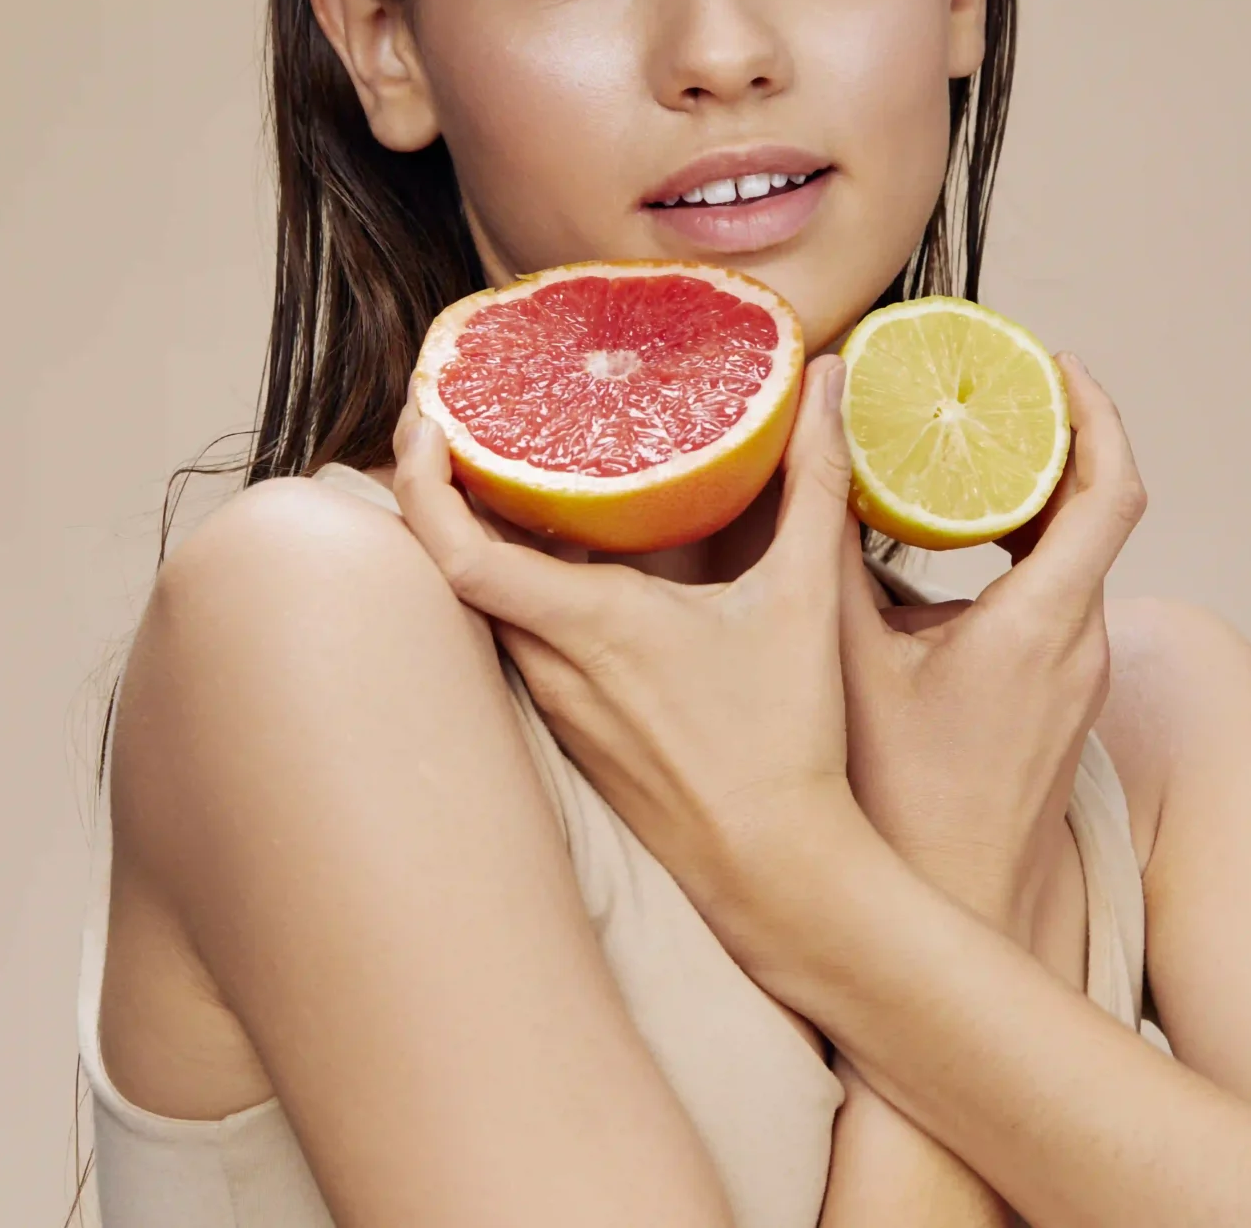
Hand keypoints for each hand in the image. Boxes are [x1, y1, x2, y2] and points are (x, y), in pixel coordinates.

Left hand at [390, 353, 861, 923]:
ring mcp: (555, 703)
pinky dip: (521, 587)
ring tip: (506, 467)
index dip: (421, 477)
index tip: (422, 415)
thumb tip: (829, 381)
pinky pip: (522, 640)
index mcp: (587, 626)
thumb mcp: (804, 599)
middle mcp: (551, 665)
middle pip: (456, 565)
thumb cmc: (782, 745)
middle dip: (444, 485)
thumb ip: (817, 483)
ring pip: (488, 605)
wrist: (773, 871)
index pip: (456, 548)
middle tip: (460, 412)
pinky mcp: (574, 729)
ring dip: (483, 537)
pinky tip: (567, 559)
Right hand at [837, 355, 1147, 944]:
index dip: (1096, 411)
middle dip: (1058, 435)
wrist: (952, 908)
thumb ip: (832, 547)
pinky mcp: (1062, 697)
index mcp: (1043, 621)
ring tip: (974, 442)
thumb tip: (824, 446)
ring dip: (1037, 492)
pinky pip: (1060, 593)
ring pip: (1080, 554)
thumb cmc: (902, 805)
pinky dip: (1024, 546)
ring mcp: (1078, 674)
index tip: (1056, 362)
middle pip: (1099, 509)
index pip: (1111, 488)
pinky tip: (960, 536)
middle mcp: (1081, 642)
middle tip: (998, 384)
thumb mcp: (850, 661)